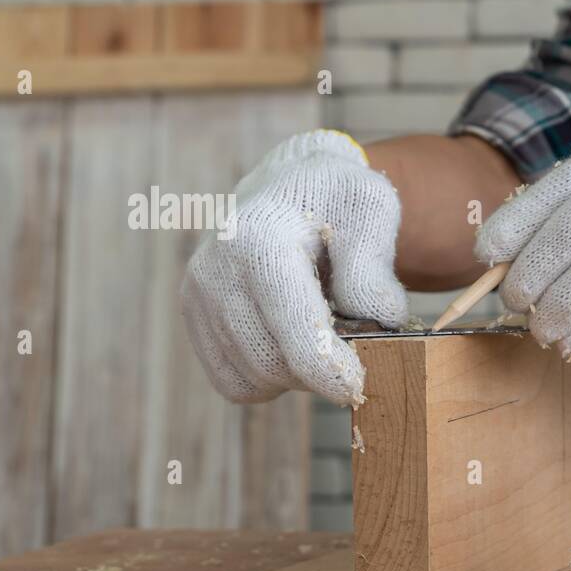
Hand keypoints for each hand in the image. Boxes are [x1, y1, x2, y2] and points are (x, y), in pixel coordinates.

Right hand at [181, 130, 410, 404]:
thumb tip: (378, 321)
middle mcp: (216, 269)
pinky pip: (234, 383)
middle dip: (319, 368)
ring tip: (318, 330)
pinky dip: (267, 377)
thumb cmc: (335, 198)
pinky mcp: (193, 316)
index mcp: (260, 242)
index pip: (296, 332)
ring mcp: (197, 294)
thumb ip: (373, 267)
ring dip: (295, 373)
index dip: (332, 372)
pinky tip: (289, 340)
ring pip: (254, 379)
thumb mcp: (370, 208)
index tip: (359, 388)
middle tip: (349, 340)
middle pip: (273, 364)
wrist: (288, 183)